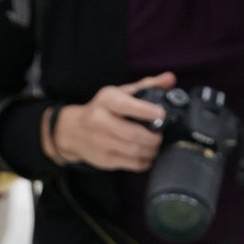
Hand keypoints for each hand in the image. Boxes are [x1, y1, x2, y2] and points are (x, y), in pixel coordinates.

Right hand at [45, 73, 175, 171]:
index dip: (146, 111)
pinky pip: (131, 164)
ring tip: (155, 146)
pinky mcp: (104, 160)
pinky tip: (147, 156)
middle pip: (133, 133)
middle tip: (160, 136)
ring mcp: (101, 142)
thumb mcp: (120, 93)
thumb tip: (170, 79)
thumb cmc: (103, 109)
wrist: (73, 130)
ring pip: (134, 151)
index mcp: (106, 100)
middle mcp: (100, 121)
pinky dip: (144, 162)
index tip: (161, 114)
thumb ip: (147, 85)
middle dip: (153, 137)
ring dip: (150, 150)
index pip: (126, 105)